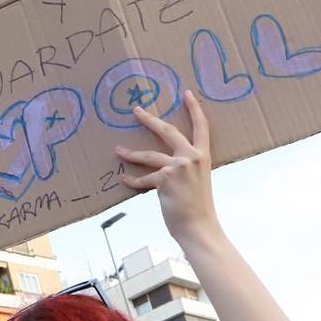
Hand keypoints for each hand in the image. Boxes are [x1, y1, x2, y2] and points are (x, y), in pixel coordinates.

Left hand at [116, 90, 219, 245]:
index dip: (194, 109)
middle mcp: (191, 157)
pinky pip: (143, 178)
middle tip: (136, 111)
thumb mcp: (198, 182)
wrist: (198, 227)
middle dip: (150, 119)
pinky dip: (132, 180)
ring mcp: (178, 167)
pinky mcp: (164, 179)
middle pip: (168, 131)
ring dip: (130, 153)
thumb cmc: (197, 209)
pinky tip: (123, 180)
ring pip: (148, 155)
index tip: (187, 93)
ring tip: (118, 150)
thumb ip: (186, 169)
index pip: (201, 127)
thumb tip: (168, 168)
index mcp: (203, 156)